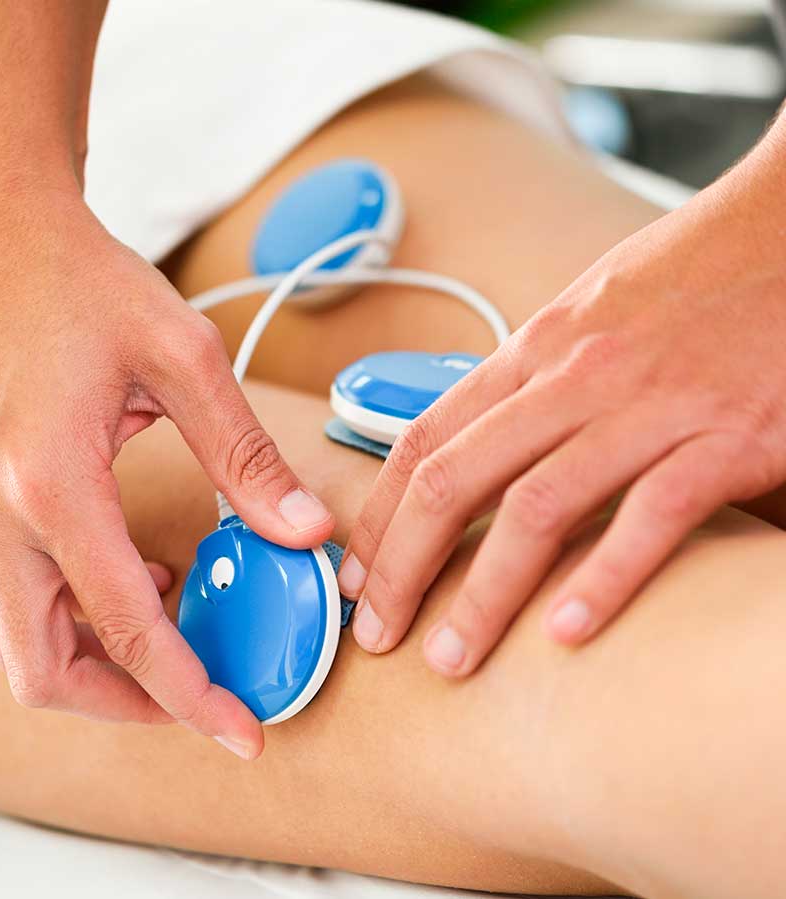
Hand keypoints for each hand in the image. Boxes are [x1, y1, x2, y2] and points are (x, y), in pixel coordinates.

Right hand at [0, 180, 332, 757]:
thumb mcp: (182, 358)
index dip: (190, 695)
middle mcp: (4, 516)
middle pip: (46, 671)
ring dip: (99, 666)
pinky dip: (81, 616)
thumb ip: (245, 456)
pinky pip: (25, 596)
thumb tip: (305, 532)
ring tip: (181, 641)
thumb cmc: (81, 281)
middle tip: (204, 698)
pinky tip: (145, 578)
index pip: (127, 629)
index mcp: (52, 486)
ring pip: (24, 642)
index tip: (243, 733)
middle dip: (127, 704)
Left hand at [337, 127, 785, 674]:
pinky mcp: (729, 434)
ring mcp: (649, 405)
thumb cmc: (689, 272)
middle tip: (377, 634)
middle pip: (454, 481)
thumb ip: (532, 381)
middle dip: (402, 568)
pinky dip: (605, 578)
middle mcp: (575, 376)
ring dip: (483, 594)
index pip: (424, 439)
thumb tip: (484, 448)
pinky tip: (566, 632)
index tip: (355, 572)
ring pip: (537, 509)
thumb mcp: (586, 313)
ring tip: (451, 659)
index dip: (378, 515)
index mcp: (534, 348)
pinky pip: (651, 516)